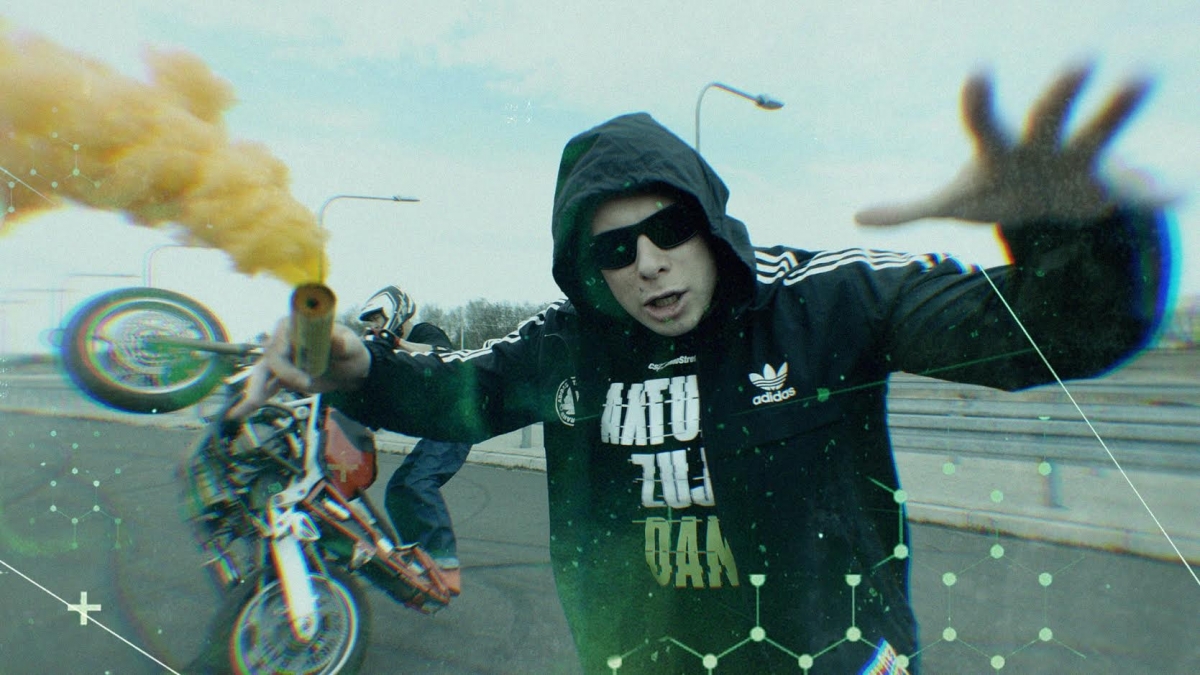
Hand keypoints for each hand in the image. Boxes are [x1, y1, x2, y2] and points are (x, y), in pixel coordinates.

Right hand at [227, 319, 370, 418]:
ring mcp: (280, 357)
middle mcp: (284, 339)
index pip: (283, 338)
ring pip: (261, 373)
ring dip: (253, 391)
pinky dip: (253, 399)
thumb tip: (337, 338)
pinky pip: (265, 386)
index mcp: (297, 325)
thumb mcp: (352, 347)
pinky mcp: (281, 375)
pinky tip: (238, 413)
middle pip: (270, 358)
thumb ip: (343, 343)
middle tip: (291, 392)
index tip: (306, 381)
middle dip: (271, 377)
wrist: (352, 371)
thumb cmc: (352, 352)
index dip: (288, 359)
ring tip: (239, 411)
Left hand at [855, 65, 1156, 226]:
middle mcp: (1042, 143)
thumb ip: (910, 207)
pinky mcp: (1112, 187)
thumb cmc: (997, 190)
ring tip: (1143, 72)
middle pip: (1049, 114)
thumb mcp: (956, 203)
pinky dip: (1158, 192)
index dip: (978, 100)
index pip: (983, 120)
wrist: (1050, 203)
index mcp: (1000, 149)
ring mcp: (1081, 160)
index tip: (977, 71)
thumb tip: (856, 215)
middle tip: (1080, 58)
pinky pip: (1138, 191)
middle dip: (1062, 91)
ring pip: (1102, 131)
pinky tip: (1176, 193)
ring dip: (1120, 106)